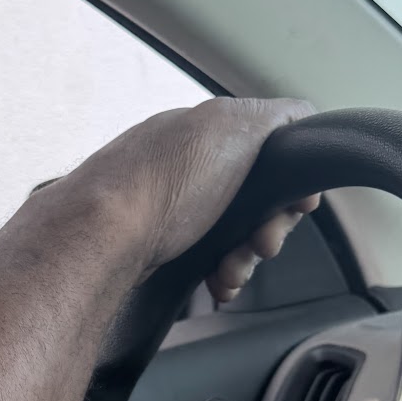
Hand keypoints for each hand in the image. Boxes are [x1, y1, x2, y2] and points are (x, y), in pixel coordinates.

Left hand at [71, 99, 319, 303]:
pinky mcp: (154, 244)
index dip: (288, 186)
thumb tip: (304, 117)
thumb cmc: (162, 182)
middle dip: (268, 230)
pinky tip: (215, 285)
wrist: (97, 240)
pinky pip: (202, 259)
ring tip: (231, 273)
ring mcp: (169, 205)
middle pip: (255, 202)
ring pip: (232, 235)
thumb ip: (278, 116)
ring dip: (244, 259)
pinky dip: (218, 274)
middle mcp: (186, 164)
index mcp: (205, 132)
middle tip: (261, 246)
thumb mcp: (233, 126)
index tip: (292, 210)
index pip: (270, 156)